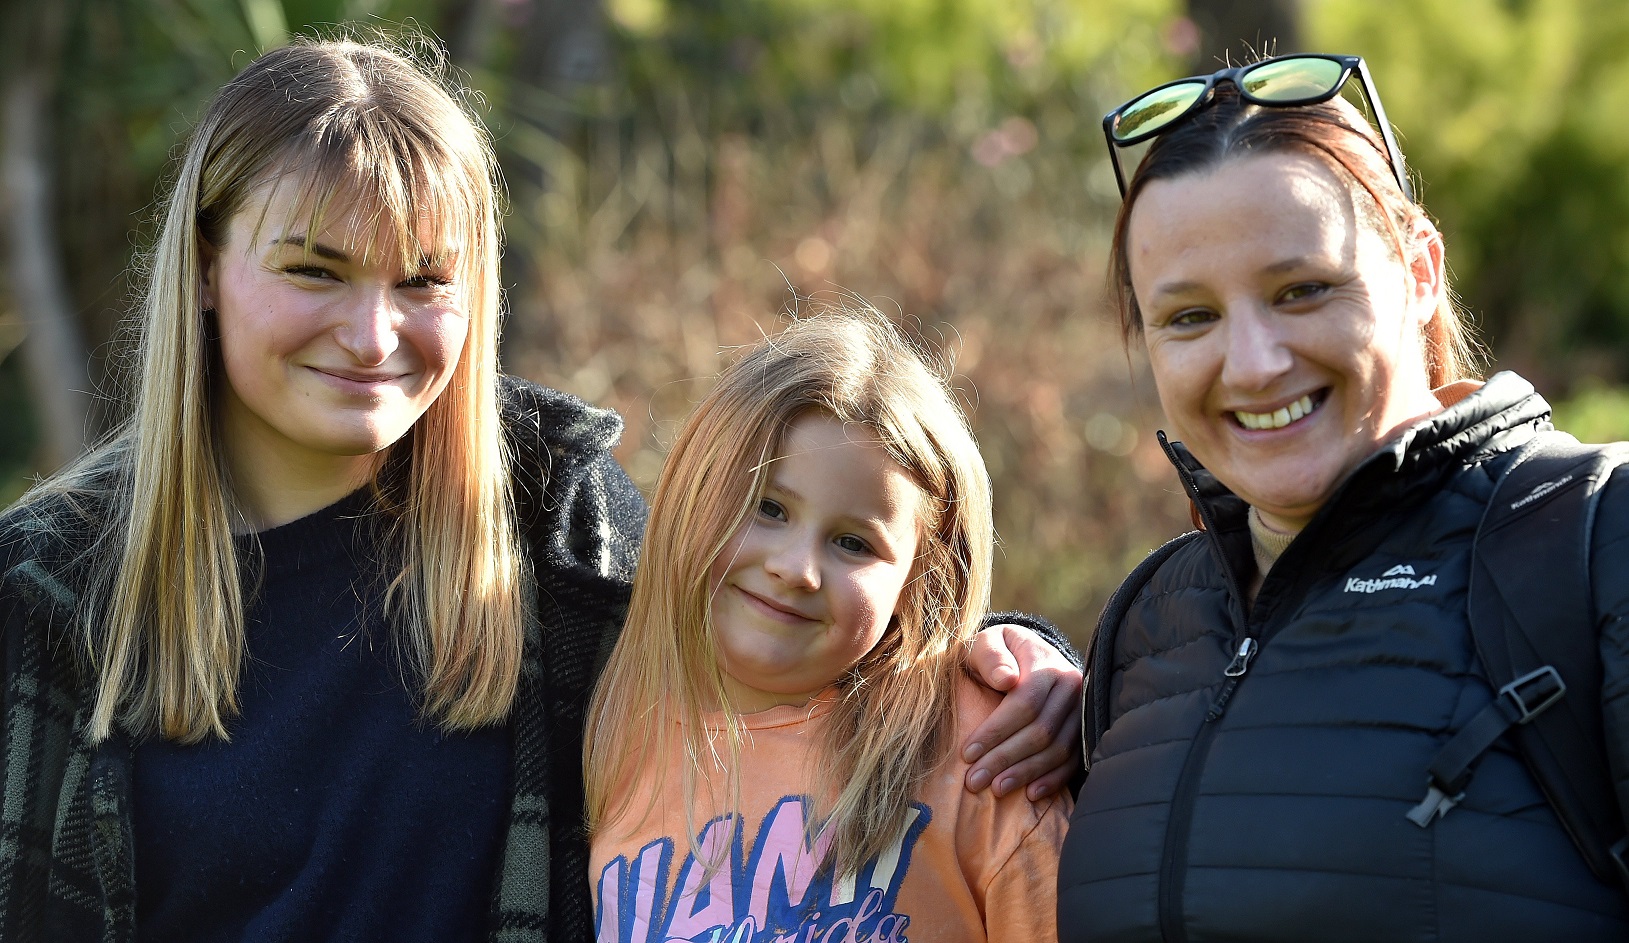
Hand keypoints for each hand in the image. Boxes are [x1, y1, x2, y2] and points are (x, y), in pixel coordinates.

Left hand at [963, 623, 1082, 799]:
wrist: (1025, 655)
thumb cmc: (996, 654)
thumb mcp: (984, 643)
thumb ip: (990, 655)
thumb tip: (1007, 679)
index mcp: (1046, 664)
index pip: (1025, 703)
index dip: (996, 731)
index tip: (967, 753)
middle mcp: (1071, 687)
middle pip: (1040, 731)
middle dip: (1004, 758)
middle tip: (975, 781)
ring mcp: (1081, 710)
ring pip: (1057, 749)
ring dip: (1026, 773)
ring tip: (997, 789)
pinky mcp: (1084, 729)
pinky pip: (1073, 760)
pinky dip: (1053, 779)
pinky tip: (1031, 793)